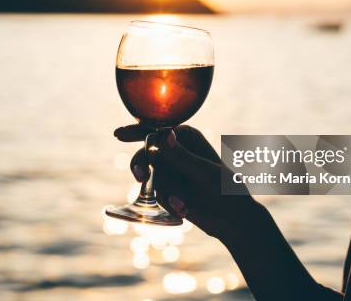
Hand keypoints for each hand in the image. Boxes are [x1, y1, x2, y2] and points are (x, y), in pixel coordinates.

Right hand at [114, 124, 263, 240]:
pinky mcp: (167, 187)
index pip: (156, 130)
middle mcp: (176, 149)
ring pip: (150, 175)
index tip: (118, 135)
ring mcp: (170, 169)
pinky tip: (183, 209)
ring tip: (183, 204)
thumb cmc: (226, 190)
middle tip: (140, 177)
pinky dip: (167, 201)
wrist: (232, 220)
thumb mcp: (204, 173)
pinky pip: (154, 192)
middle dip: (142, 165)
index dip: (135, 131)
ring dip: (165, 192)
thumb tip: (164, 134)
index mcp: (188, 137)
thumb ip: (181, 156)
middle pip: (146, 152)